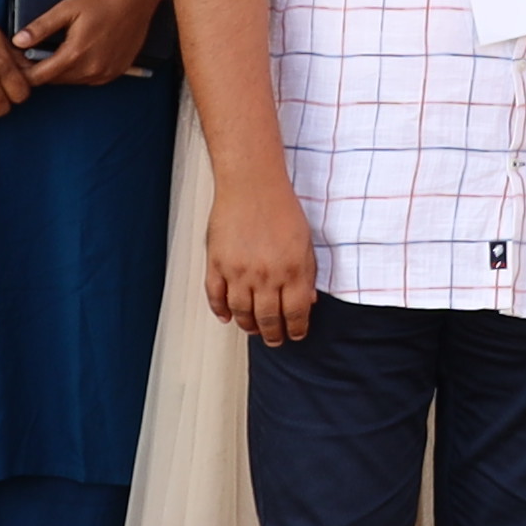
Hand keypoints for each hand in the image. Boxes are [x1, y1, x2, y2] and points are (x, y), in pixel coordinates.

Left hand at [14, 0, 165, 91]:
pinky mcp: (116, 72)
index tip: (18, 63)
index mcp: (75, 54)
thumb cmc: (102, 0)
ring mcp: (106, 72)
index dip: (24, 72)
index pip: (39, 76)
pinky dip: (80, 71)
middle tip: (33, 56)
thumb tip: (18, 42)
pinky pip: (90, 79)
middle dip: (42, 71)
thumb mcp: (66, 9)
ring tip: (57, 53)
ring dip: (62, 72)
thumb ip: (41, 28)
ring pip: (72, 81)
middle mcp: (91, 69)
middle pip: (55, 81)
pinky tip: (79, 55)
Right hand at [203, 170, 319, 345]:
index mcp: (292, 270)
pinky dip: (220, 310)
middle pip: (267, 319)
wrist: (251, 184)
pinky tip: (226, 316)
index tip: (297, 334)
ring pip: (241, 313)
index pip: (295, 313)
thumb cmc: (280, 207)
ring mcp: (238, 272)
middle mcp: (265, 275)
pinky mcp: (217, 264)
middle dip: (273, 334)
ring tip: (253, 329)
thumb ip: (307, 274)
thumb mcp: (306, 242)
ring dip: (248, 326)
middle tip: (274, 340)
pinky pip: (216, 296)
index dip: (297, 328)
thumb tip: (309, 300)